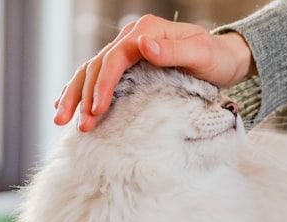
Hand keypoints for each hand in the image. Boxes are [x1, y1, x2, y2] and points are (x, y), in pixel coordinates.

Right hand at [54, 15, 254, 131]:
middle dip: (83, 96)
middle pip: (96, 65)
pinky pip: (98, 75)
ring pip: (91, 71)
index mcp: (145, 31)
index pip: (114, 58)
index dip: (103, 86)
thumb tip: (144, 45)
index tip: (96, 110)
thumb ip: (174, 51)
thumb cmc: (216, 58)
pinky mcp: (128, 64)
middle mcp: (132, 37)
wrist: (225, 58)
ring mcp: (128, 49)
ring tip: (61, 119)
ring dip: (75, 95)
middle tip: (78, 125)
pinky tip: (65, 103)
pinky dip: (80, 90)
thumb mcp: (201, 54)